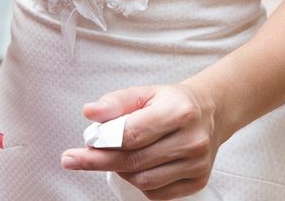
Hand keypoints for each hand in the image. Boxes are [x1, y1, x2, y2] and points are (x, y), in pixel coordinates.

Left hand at [61, 84, 219, 200]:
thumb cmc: (171, 102)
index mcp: (178, 111)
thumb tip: (90, 112)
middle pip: (134, 160)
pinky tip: (134, 167)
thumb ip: (115, 102)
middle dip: (100, 160)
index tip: (81, 145)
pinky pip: (157, 193)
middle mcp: (191, 139)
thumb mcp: (143, 92)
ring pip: (143, 180)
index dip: (103, 141)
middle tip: (75, 158)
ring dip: (120, 170)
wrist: (208, 112)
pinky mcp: (198, 180)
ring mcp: (196, 163)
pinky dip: (138, 182)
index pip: (132, 134)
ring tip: (113, 156)